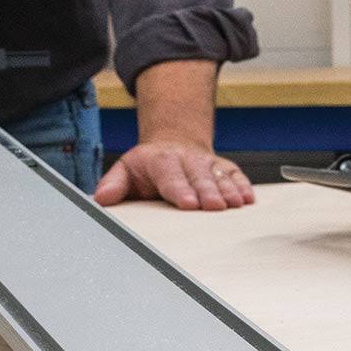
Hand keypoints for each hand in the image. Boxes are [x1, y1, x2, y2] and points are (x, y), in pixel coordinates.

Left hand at [94, 140, 253, 209]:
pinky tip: (249, 198)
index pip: (170, 175)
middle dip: (208, 191)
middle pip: (199, 176)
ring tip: (235, 204)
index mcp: (160, 161)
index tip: (188, 203)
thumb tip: (102, 198)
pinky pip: (236, 174)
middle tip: (215, 207)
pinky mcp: (224, 167)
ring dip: (228, 190)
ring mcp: (207, 162)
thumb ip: (113, 184)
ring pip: (220, 176)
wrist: (174, 144)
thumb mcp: (126, 170)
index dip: (180, 189)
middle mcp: (186, 159)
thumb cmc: (147, 166)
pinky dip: (243, 186)